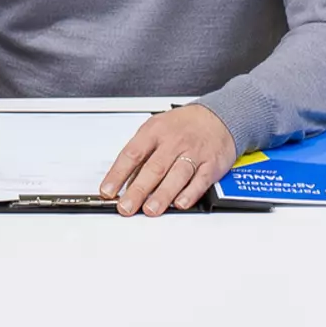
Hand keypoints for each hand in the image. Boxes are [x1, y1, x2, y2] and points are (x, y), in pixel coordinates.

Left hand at [100, 104, 235, 215]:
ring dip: (162, 195)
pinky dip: (190, 193)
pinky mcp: (212, 164)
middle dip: (138, 190)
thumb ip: (141, 155)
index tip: (107, 191)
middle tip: (126, 207)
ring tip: (150, 210)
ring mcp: (194, 153)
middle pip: (153, 168)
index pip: (132, 154)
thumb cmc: (182, 126)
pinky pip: (200, 180)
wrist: (218, 116)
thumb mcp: (155, 130)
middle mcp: (174, 142)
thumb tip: (124, 183)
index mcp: (154, 131)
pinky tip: (180, 203)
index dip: (118, 174)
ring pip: (177, 175)